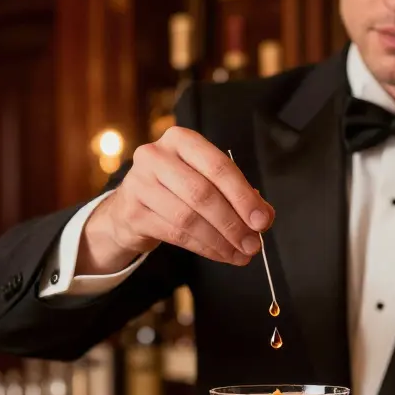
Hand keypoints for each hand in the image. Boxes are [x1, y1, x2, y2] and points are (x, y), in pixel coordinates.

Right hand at [78, 126, 273, 274]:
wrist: (131, 205)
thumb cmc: (176, 189)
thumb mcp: (206, 180)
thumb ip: (236, 194)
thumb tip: (263, 216)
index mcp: (180, 140)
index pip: (218, 166)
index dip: (243, 196)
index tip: (262, 221)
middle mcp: (156, 156)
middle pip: (202, 193)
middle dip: (233, 223)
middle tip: (253, 244)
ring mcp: (139, 183)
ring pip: (188, 218)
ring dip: (220, 240)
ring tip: (239, 254)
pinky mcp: (132, 212)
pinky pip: (175, 234)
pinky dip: (204, 248)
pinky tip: (220, 254)